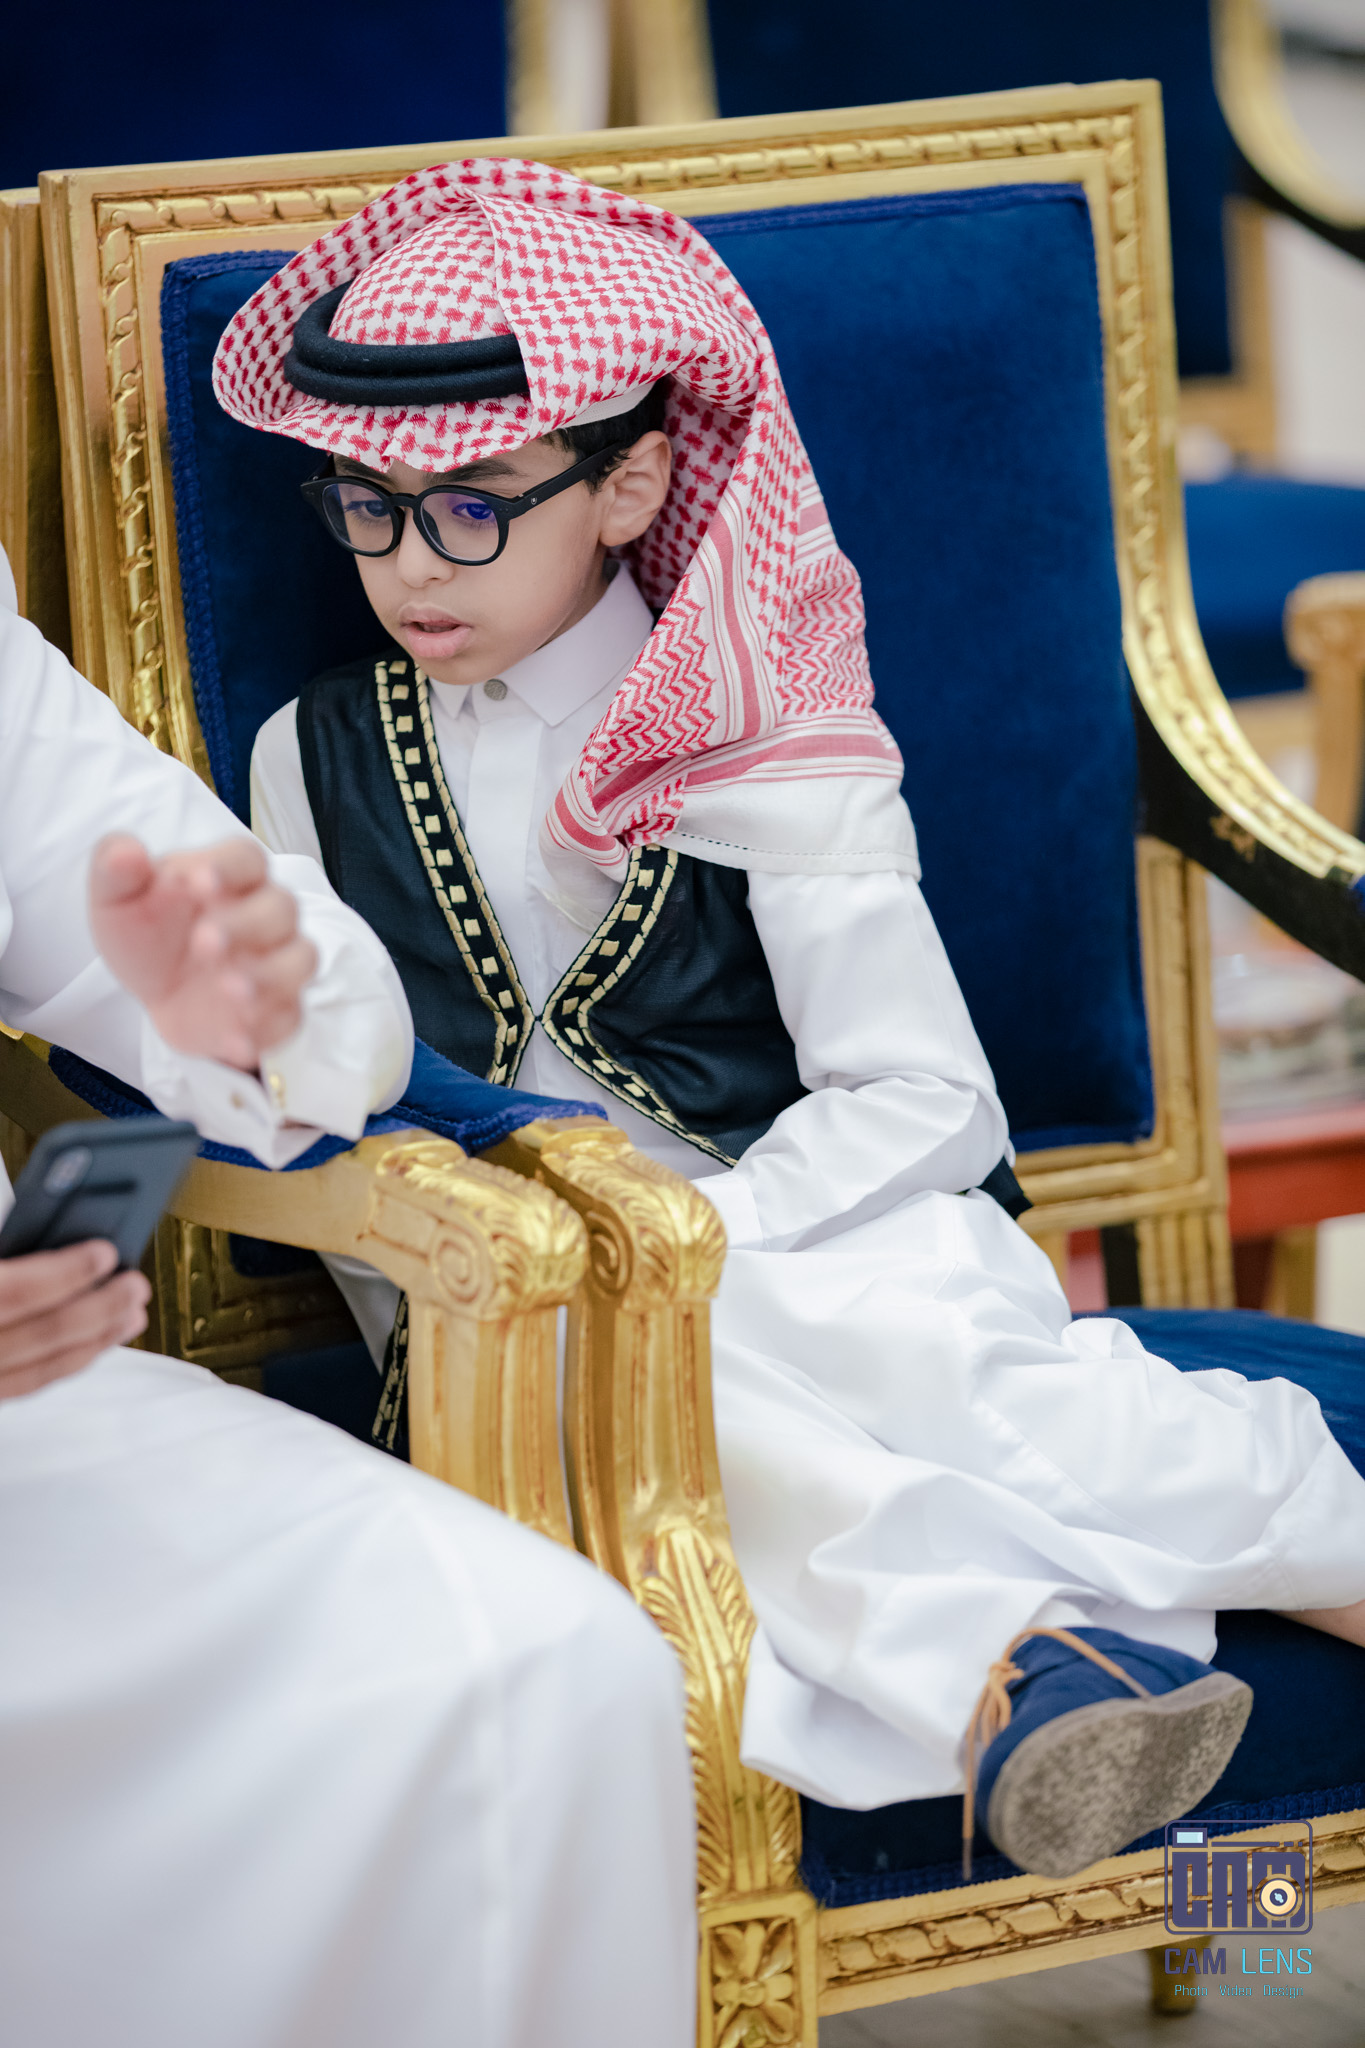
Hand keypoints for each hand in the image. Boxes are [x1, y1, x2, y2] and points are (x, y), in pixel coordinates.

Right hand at [0, 1240, 148, 1398]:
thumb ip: (9, 1261)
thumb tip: (61, 1248)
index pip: (18, 1292)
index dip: (68, 1273)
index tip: (105, 1254)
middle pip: (43, 1335)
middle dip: (101, 1308)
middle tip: (135, 1286)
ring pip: (40, 1371)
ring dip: (96, 1342)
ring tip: (131, 1317)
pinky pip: (26, 1387)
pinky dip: (66, 1365)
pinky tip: (93, 1348)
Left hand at [89, 835, 318, 1070]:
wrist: (156, 993)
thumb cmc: (146, 934)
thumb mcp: (117, 900)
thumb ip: (115, 869)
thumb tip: (126, 852)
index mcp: (228, 878)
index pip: (247, 858)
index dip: (229, 868)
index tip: (197, 882)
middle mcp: (263, 916)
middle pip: (281, 909)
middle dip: (247, 926)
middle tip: (203, 944)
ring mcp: (275, 964)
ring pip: (300, 960)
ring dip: (269, 975)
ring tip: (228, 989)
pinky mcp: (278, 1010)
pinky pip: (290, 1018)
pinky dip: (267, 1030)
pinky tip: (235, 1039)